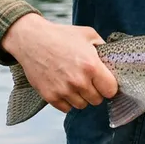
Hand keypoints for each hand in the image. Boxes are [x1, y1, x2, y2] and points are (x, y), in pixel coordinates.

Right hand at [1, 13, 117, 112]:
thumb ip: (103, 48)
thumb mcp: (88, 34)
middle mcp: (79, 81)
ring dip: (81, 97)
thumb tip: (113, 59)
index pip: (111, 91)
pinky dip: (67, 101)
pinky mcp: (50, 96)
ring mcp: (64, 90)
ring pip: (82, 105)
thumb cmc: (61, 36)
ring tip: (74, 83)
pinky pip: (66, 108)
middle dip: (95, 91)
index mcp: (91, 66)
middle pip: (97, 100)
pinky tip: (64, 87)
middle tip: (88, 81)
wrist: (31, 40)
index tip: (104, 82)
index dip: (109, 87)